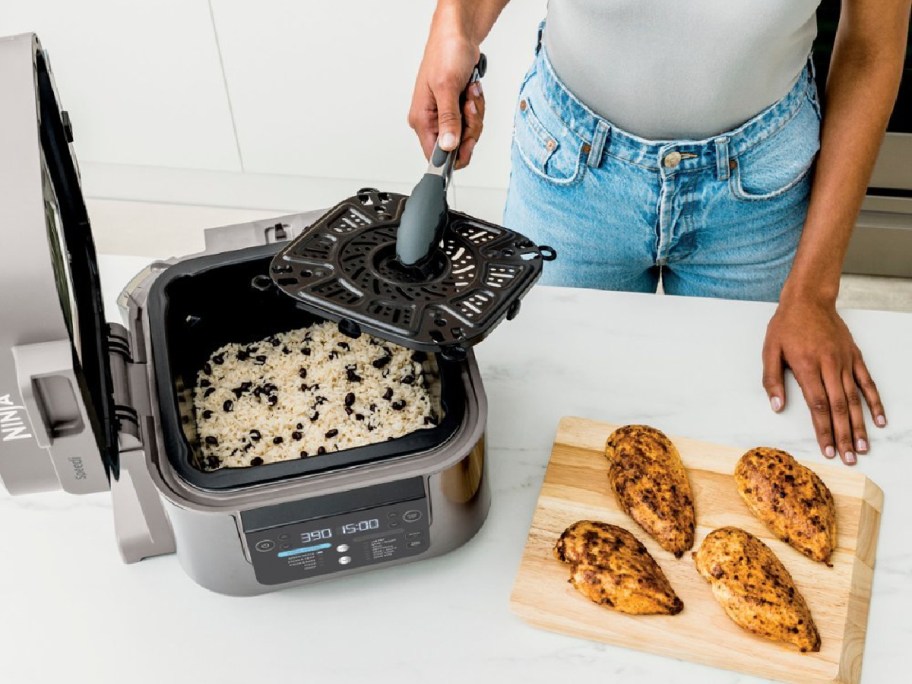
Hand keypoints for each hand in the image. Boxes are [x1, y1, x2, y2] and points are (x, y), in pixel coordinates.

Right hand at [408, 20, 485, 168]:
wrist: (457, 34)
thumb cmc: (446, 53)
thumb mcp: (447, 87)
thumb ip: (448, 119)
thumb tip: (448, 145)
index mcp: (421, 120)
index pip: (434, 155)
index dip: (453, 154)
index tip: (466, 141)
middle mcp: (431, 120)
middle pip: (456, 146)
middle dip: (470, 127)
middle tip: (468, 106)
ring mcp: (444, 115)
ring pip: (467, 133)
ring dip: (475, 114)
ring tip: (469, 92)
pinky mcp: (456, 108)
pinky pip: (472, 121)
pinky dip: (476, 106)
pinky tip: (471, 90)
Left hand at [762, 295, 885, 464]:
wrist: (808, 300)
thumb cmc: (786, 326)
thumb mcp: (770, 351)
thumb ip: (772, 380)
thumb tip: (776, 407)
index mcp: (807, 366)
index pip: (818, 405)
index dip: (823, 429)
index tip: (827, 449)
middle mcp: (830, 366)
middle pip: (839, 407)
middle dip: (844, 435)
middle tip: (849, 458)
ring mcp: (845, 362)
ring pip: (855, 399)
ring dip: (859, 425)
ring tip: (863, 447)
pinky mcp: (855, 357)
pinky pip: (867, 383)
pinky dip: (874, 402)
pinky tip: (879, 420)